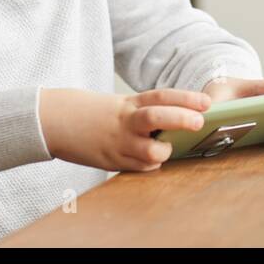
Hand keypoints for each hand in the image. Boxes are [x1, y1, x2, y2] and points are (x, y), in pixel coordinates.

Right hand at [38, 87, 210, 171]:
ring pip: (149, 152)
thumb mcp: (122, 105)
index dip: (186, 97)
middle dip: (180, 119)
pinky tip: (149, 160)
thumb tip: (184, 119)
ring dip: (163, 152)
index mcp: (130, 102)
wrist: (56, 120)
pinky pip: (138, 167)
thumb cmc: (97, 113)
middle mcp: (125, 121)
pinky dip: (149, 165)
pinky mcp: (111, 161)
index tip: (207, 102)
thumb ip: (148, 112)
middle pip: (156, 117)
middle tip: (199, 122)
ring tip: (167, 149)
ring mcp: (118, 142)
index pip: (161, 96)